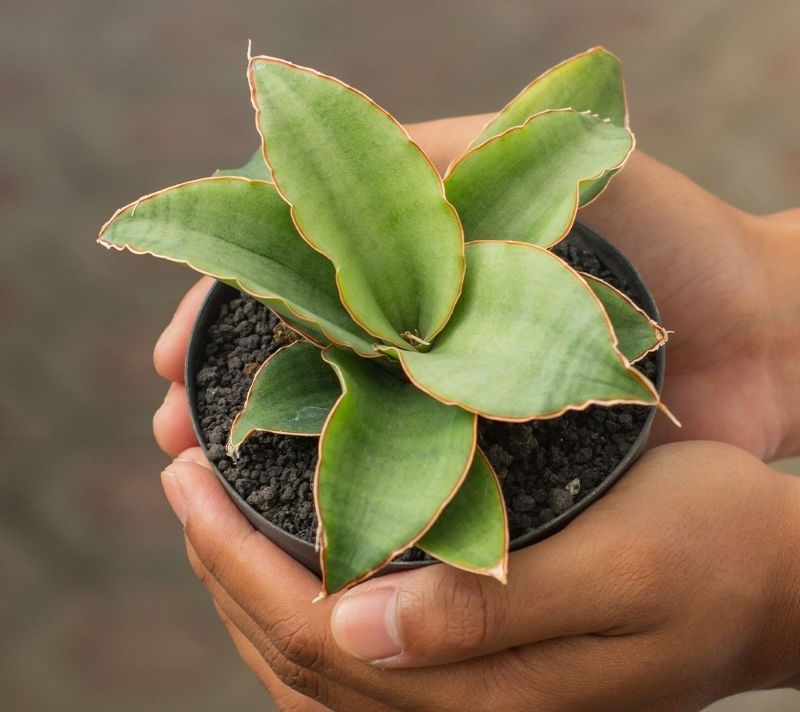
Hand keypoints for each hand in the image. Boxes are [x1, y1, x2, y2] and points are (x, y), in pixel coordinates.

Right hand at [154, 120, 799, 460]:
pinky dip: (356, 515)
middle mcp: (428, 347)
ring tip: (203, 485)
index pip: (296, 292)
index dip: (226, 316)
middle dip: (224, 398)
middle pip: (298, 371)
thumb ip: (436, 153)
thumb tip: (306, 160)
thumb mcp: (538, 157)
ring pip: (339, 443)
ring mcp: (459, 414)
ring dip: (265, 462)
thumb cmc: (663, 232)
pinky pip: (415, 499)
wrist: (764, 329)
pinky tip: (299, 534)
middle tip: (171, 431)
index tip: (172, 351)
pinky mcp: (504, 477)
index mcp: (422, 274)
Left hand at [161, 441, 799, 710]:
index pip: (310, 635)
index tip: (185, 473)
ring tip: (206, 496)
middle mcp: (456, 706)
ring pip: (308, 657)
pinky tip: (280, 543)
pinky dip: (294, 593)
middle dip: (217, 557)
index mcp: (481, 689)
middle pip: (291, 648)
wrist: (771, 581)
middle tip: (178, 464)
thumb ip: (493, 613)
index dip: (232, 555)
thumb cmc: (712, 549)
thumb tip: (354, 626)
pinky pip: (351, 647)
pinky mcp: (478, 660)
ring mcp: (463, 691)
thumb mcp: (622, 567)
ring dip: (243, 576)